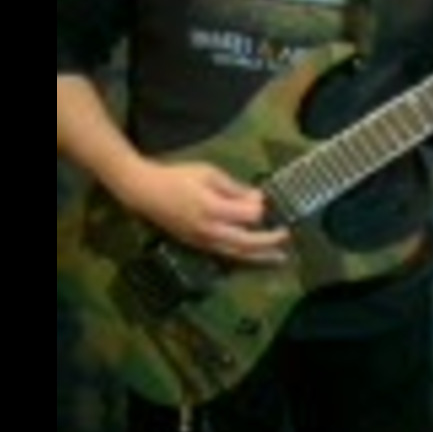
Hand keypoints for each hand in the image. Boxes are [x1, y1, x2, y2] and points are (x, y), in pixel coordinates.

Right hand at [111, 159, 289, 263]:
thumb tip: (259, 200)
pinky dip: (244, 256)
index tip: (271, 201)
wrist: (144, 192)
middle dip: (270, 241)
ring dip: (260, 256)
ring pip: (237, 254)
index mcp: (213, 209)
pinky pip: (226, 255)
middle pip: (247, 242)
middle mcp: (210, 230)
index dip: (262, 210)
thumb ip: (234, 189)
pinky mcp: (198, 246)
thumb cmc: (177, 177)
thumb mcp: (208, 174)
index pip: (248, 216)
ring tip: (280, 258)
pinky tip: (255, 256)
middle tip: (288, 236)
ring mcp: (203, 241)